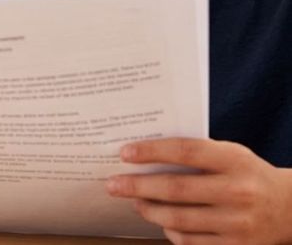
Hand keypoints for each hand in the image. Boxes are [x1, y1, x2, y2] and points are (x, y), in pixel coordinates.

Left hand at [105, 137, 291, 243]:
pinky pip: (193, 242)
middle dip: (139, 186)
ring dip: (150, 211)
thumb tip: (146, 155)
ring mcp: (238, 224)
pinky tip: (160, 222)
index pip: (185, 151)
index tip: (125, 153)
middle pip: (177, 189)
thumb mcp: (229, 153)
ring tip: (134, 202)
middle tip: (113, 184)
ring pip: (181, 219)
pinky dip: (171, 232)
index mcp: (233, 160)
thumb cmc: (246, 173)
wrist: (288, 208)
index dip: (152, 152)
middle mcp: (237, 191)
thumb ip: (195, 153)